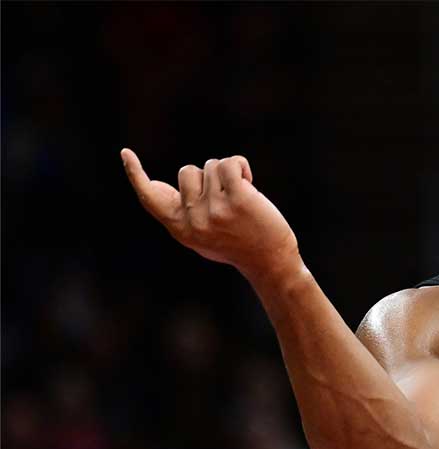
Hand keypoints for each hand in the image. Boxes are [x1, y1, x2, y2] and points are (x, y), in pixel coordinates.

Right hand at [121, 149, 299, 283]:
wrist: (270, 262)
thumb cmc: (239, 246)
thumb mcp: (204, 236)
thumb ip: (185, 214)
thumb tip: (165, 187)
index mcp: (181, 229)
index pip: (150, 199)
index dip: (136, 175)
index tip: (126, 153)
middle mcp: (193, 220)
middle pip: (187, 172)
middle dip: (209, 178)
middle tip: (228, 201)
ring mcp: (214, 210)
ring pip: (211, 166)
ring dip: (229, 175)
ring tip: (242, 198)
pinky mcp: (236, 199)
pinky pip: (230, 163)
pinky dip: (241, 166)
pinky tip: (250, 182)